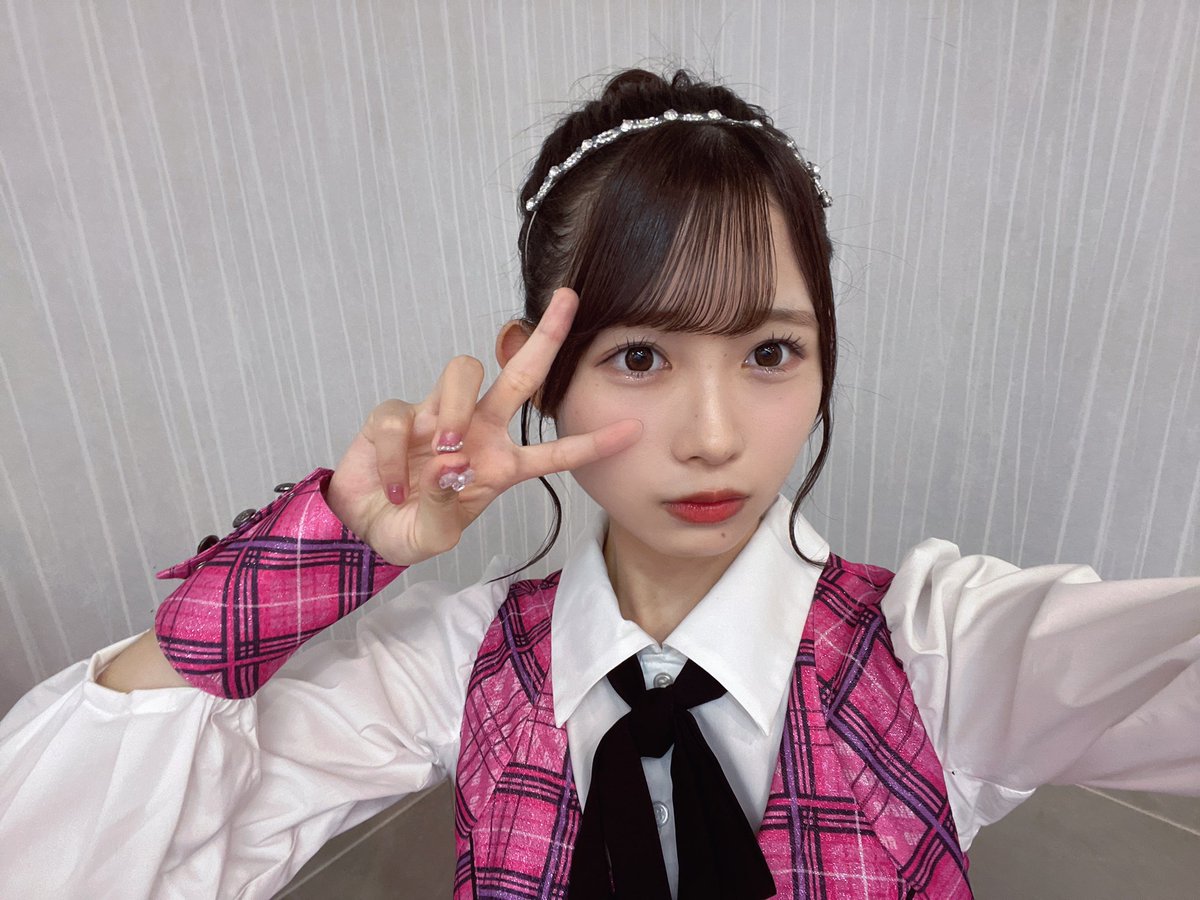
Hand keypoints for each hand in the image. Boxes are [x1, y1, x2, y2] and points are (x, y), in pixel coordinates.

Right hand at [326, 289, 641, 565]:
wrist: (363, 526)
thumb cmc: (411, 528)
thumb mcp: (434, 537)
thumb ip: (445, 509)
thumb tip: (450, 467)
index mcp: (500, 465)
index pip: (555, 452)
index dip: (593, 443)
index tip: (633, 429)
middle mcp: (477, 431)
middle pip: (519, 374)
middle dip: (546, 336)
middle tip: (570, 300)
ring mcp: (437, 416)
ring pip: (462, 373)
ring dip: (455, 407)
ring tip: (442, 449)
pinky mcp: (397, 414)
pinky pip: (401, 417)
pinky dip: (396, 456)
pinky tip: (394, 484)